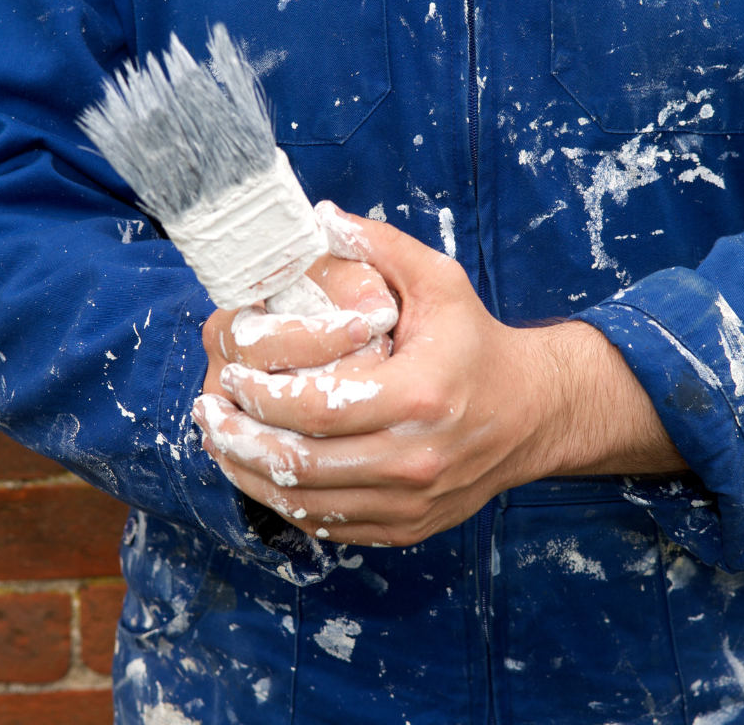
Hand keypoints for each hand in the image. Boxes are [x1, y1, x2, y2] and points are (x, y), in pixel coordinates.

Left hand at [193, 204, 684, 545]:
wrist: (534, 412)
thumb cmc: (476, 343)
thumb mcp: (439, 281)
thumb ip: (379, 246)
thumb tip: (319, 218)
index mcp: (418, 395)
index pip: (316, 407)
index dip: (260, 396)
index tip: (230, 375)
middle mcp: (415, 458)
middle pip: (302, 465)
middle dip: (240, 441)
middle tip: (209, 413)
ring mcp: (412, 501)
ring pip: (308, 505)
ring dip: (251, 477)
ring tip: (221, 444)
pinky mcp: (408, 526)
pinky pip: (331, 526)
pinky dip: (288, 504)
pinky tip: (263, 474)